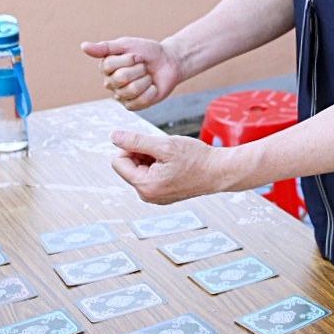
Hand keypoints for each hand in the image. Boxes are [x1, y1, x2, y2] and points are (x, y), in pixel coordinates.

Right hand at [81, 37, 182, 110]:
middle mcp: (111, 83)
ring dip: (146, 79)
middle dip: (139, 69)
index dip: (128, 59)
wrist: (169, 62)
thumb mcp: (127, 45)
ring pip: (132, 90)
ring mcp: (121, 96)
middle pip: (121, 78)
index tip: (139, 55)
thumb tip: (83, 46)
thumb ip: (105, 47)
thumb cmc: (148, 52)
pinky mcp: (133, 106)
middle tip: (144, 66)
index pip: (109, 66)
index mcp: (106, 67)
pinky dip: (151, 91)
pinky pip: (141, 101)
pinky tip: (152, 86)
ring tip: (148, 75)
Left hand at [110, 129, 225, 203]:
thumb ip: (136, 141)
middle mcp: (147, 195)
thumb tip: (114, 136)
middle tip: (163, 150)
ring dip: (150, 158)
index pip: (118, 161)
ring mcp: (155, 197)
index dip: (130, 147)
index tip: (149, 143)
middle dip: (142, 153)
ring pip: (140, 170)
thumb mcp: (164, 145)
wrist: (219, 171)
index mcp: (145, 186)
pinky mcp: (163, 194)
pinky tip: (174, 164)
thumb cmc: (196, 158)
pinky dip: (158, 166)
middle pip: (128, 166)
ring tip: (170, 157)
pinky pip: (150, 176)